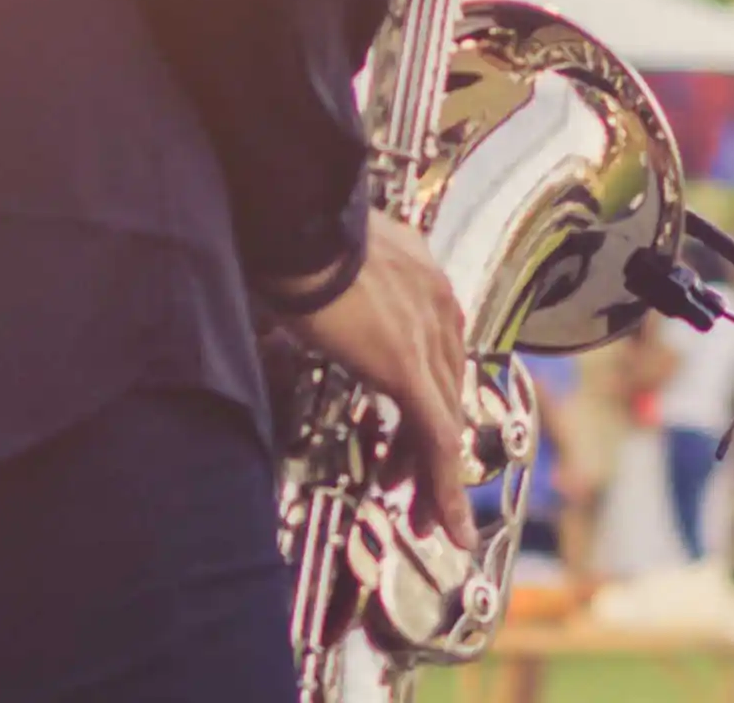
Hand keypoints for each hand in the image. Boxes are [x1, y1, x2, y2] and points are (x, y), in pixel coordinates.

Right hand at [286, 213, 481, 546]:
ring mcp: (425, 332)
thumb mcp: (321, 263)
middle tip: (413, 486)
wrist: (291, 213)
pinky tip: (443, 521)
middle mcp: (434, 300)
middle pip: (445, 389)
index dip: (425, 398)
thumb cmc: (288, 228)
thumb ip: (331, 289)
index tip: (411, 431)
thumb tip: (302, 298)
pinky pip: (437, 437)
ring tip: (424, 518)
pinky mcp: (407, 365)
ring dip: (434, 475)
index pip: (435, 351)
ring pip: (444, 420)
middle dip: (431, 446)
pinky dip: (443, 484)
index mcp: (418, 273)